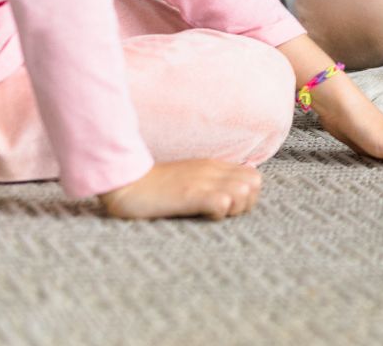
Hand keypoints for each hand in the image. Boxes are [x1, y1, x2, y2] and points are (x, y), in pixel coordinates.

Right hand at [98, 159, 261, 220]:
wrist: (127, 183)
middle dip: (246, 204)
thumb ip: (208, 180)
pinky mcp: (192, 194)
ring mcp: (203, 181)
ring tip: (212, 215)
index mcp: (213, 166)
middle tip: (223, 214)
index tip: (230, 208)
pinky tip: (202, 216)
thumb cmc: (155, 186)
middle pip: (255, 184)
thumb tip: (229, 194)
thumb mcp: (188, 177)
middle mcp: (212, 171)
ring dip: (234, 209)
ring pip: (244, 192)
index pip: (254, 176)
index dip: (248, 196)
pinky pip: (223, 202)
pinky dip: (219, 213)